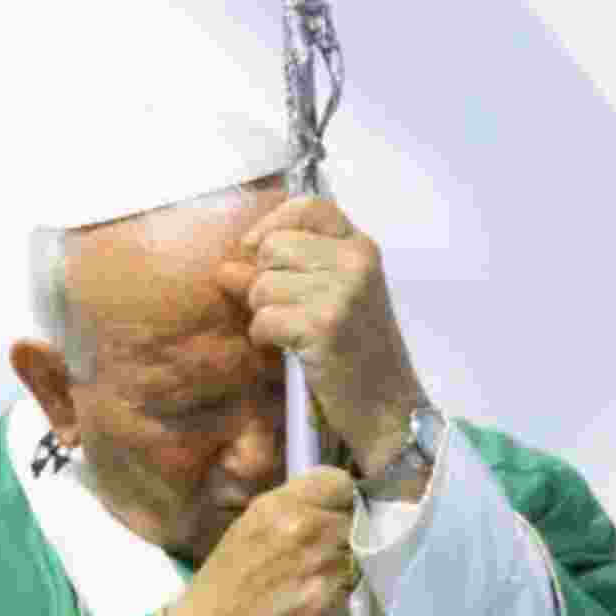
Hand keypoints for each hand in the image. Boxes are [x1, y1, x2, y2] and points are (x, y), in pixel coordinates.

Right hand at [159, 465, 355, 615]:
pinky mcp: (332, 603)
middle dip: (349, 533)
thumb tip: (329, 506)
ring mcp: (322, 566)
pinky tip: (321, 602)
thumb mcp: (247, 529)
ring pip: (363, 554)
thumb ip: (290, 512)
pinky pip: (357, 587)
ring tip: (323, 581)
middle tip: (329, 553)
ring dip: (351, 565)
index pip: (339, 481)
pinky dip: (346, 593)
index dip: (342, 499)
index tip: (335, 513)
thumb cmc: (221, 586)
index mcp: (278, 505)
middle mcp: (306, 528)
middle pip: (357, 518)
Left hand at [216, 194, 425, 475]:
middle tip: (284, 310)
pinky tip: (289, 350)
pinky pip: (264, 320)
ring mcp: (341, 291)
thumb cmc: (358, 355)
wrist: (388, 408)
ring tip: (291, 334)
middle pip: (273, 247)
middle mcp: (354, 261)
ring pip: (262, 286)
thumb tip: (227, 266)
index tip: (255, 251)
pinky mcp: (323, 325)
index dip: (272, 224)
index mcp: (361, 248)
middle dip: (264, 280)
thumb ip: (282, 276)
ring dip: (264, 314)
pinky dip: (266, 338)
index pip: (309, 207)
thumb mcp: (330, 302)